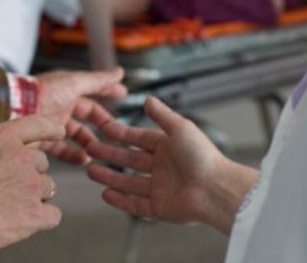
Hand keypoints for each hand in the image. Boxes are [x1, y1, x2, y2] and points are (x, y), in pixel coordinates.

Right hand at [0, 96, 63, 250]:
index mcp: (6, 137)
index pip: (37, 125)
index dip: (51, 128)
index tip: (60, 131)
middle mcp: (24, 157)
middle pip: (41, 162)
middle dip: (31, 173)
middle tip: (9, 186)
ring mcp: (31, 186)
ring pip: (48, 188)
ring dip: (36, 196)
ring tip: (12, 206)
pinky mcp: (34, 213)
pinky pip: (52, 215)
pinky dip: (43, 219)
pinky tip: (26, 222)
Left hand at [35, 68, 126, 164]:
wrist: (13, 109)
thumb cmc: (43, 93)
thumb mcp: (75, 83)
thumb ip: (98, 80)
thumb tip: (120, 72)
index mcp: (69, 88)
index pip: (94, 89)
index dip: (109, 91)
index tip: (123, 95)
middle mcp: (62, 104)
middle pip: (87, 114)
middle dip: (102, 124)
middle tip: (116, 134)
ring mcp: (53, 122)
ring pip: (77, 133)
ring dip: (89, 142)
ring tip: (100, 151)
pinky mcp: (43, 139)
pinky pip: (62, 149)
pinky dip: (74, 155)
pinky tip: (84, 160)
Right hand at [86, 96, 257, 232]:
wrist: (216, 189)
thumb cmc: (203, 157)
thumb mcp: (180, 128)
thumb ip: (162, 114)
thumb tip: (148, 98)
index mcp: (167, 146)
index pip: (138, 138)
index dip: (121, 134)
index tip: (104, 129)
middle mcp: (162, 167)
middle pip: (130, 160)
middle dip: (110, 154)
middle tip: (91, 149)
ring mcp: (160, 188)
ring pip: (128, 182)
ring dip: (110, 177)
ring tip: (91, 171)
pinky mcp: (160, 208)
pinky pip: (136, 204)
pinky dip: (120, 200)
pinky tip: (105, 194)